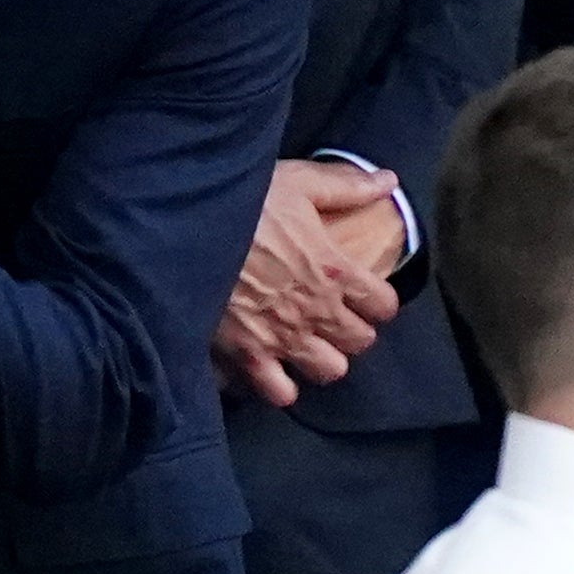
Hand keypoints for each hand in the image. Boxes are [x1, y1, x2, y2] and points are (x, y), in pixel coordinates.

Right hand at [211, 159, 404, 407]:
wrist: (185, 230)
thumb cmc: (244, 203)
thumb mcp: (298, 182)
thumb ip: (346, 186)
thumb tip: (387, 181)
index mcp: (336, 271)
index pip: (384, 304)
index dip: (377, 300)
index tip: (363, 293)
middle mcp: (317, 311)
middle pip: (359, 341)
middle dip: (351, 330)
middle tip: (331, 317)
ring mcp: (283, 337)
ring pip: (328, 370)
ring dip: (320, 358)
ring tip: (303, 344)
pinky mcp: (247, 354)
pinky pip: (278, 391)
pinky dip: (278, 384)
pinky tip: (270, 367)